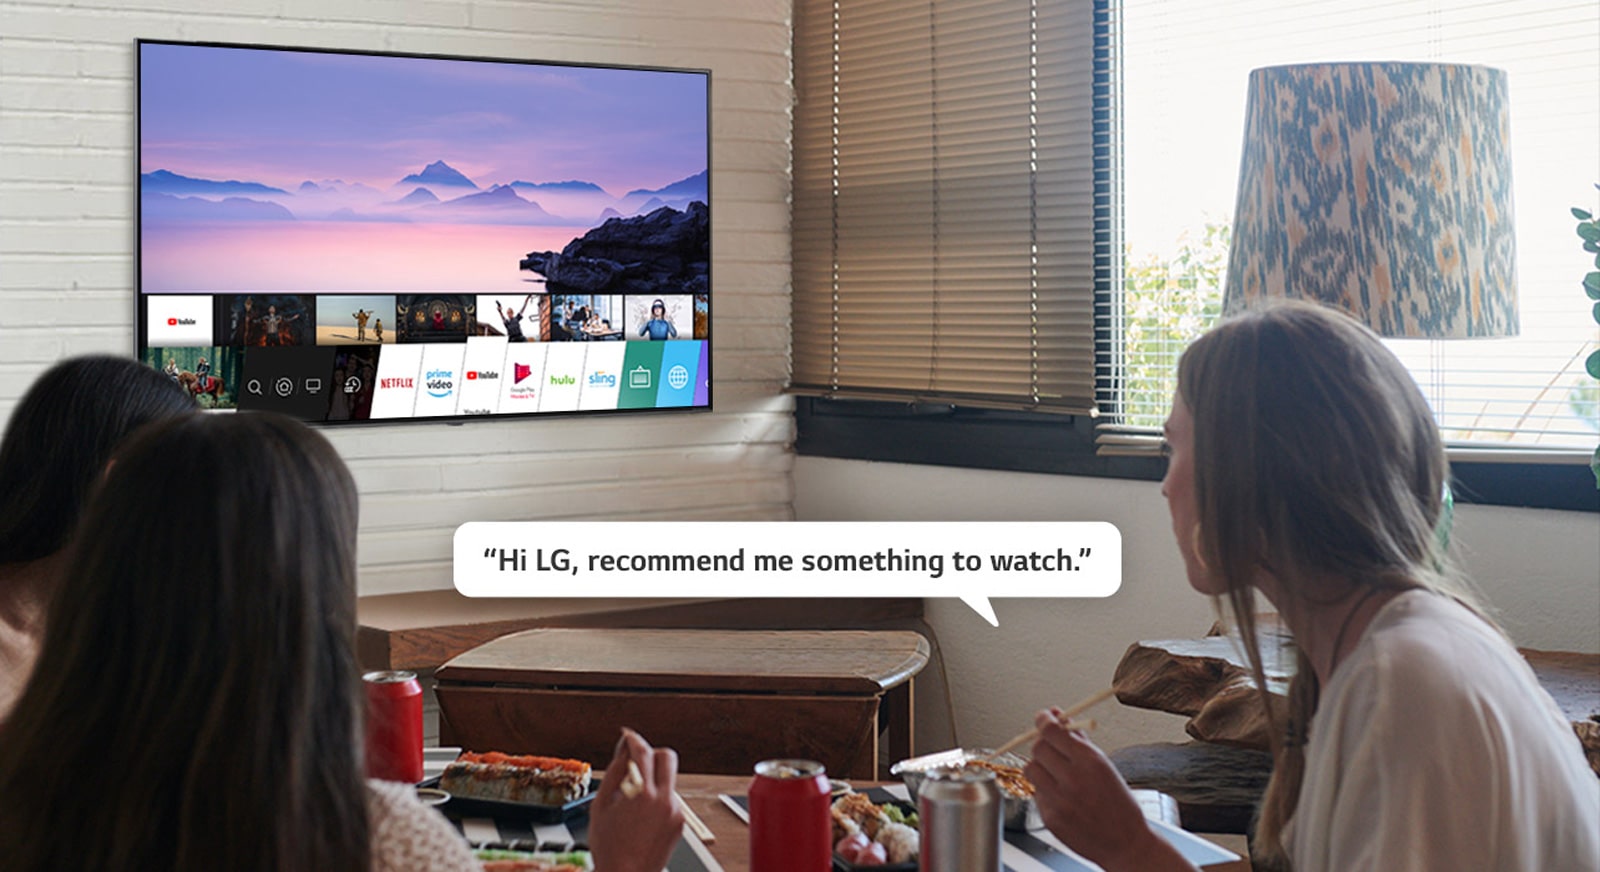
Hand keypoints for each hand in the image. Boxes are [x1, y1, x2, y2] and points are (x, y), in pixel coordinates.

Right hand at [589, 728, 684, 871]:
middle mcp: (664, 800)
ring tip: (633, 802)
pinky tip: (642, 817)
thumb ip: (614, 773)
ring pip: (668, 780)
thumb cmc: (609, 847)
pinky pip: (670, 799)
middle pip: (668, 757)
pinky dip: (658, 800)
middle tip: (638, 762)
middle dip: (653, 754)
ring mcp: (675, 811)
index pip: (643, 752)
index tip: (628, 737)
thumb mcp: (601, 806)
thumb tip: (622, 751)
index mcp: (642, 794)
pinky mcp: (680, 822)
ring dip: (653, 780)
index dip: (633, 740)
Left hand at [1024, 709, 1195, 871]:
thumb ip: (1078, 740)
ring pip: (1031, 769)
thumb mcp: (1105, 765)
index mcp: (1090, 762)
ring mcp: (1059, 801)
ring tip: (1055, 774)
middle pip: (1038, 748)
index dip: (1044, 720)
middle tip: (1051, 748)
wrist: (1126, 843)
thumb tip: (1058, 716)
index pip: (1052, 731)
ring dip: (1040, 766)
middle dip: (1043, 744)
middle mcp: (1073, 780)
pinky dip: (1044, 790)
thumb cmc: (1118, 803)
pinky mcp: (1050, 818)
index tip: (1044, 717)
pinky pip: (1036, 793)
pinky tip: (1061, 796)